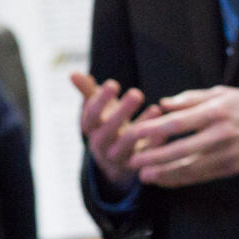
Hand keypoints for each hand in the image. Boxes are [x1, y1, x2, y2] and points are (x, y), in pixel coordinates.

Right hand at [72, 71, 161, 192]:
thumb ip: (86, 91)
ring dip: (142, 125)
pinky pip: (147, 154)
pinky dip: (157, 140)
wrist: (115, 159)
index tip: (112, 83)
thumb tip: (72, 73)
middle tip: (136, 94)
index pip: (90, 117)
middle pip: (109, 131)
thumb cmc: (106, 124)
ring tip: (155, 108)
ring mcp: (119, 156)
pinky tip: (166, 127)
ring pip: (129, 143)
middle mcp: (102, 145)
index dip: (100, 101)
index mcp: (91, 130)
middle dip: (122, 112)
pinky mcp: (138, 164)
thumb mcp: (96, 109)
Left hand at [120, 85, 238, 187]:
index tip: (135, 133)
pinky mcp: (231, 168)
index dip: (154, 129)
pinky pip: (201, 176)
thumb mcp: (223, 93)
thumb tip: (163, 104)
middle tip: (132, 161)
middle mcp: (220, 134)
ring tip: (144, 177)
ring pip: (190, 167)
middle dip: (154, 157)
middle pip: (181, 148)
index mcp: (216, 111)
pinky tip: (166, 181)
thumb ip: (191, 99)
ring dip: (164, 174)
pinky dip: (182, 180)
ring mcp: (226, 153)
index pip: (179, 122)